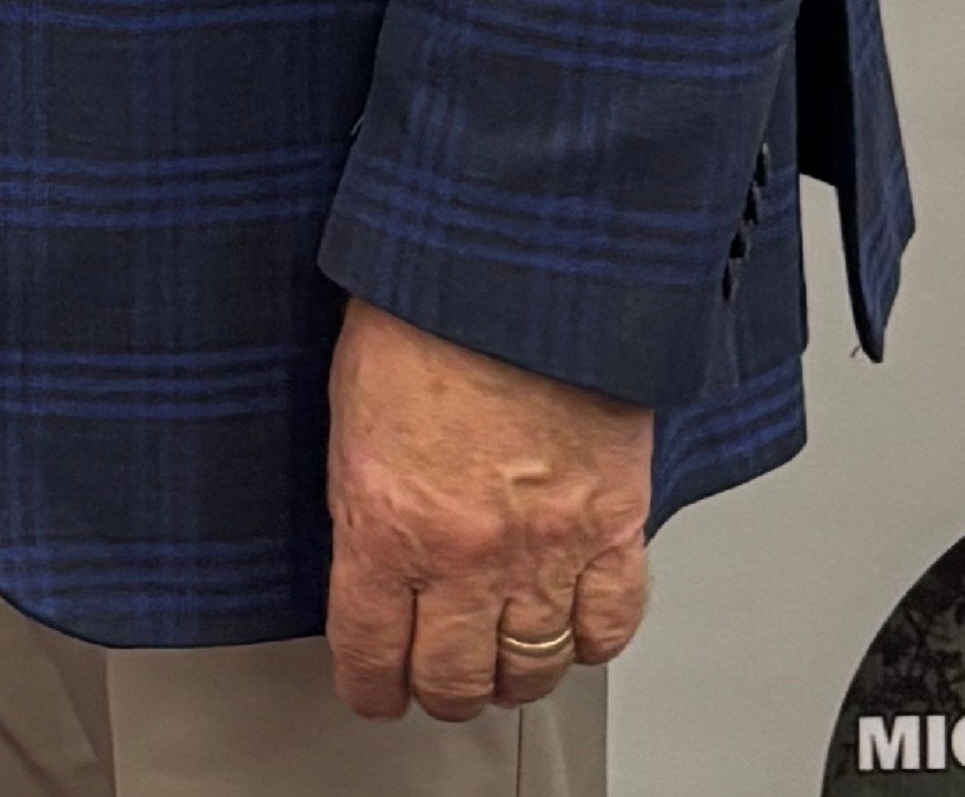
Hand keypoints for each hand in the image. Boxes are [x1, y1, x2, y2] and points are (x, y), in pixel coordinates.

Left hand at [326, 295, 652, 720]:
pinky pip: (611, 624)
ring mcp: (546, 548)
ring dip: (513, 676)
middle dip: (440, 692)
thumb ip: (363, 498)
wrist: (511, 272)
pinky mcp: (614, 527)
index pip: (370, 648)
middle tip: (434, 685)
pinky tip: (572, 630)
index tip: (371, 692)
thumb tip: (367, 550)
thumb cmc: (421, 314)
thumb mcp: (349, 412)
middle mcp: (466, 553)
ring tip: (500, 666)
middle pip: (456, 678)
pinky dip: (591, 640)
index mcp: (385, 522)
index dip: (369, 685)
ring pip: (533, 666)